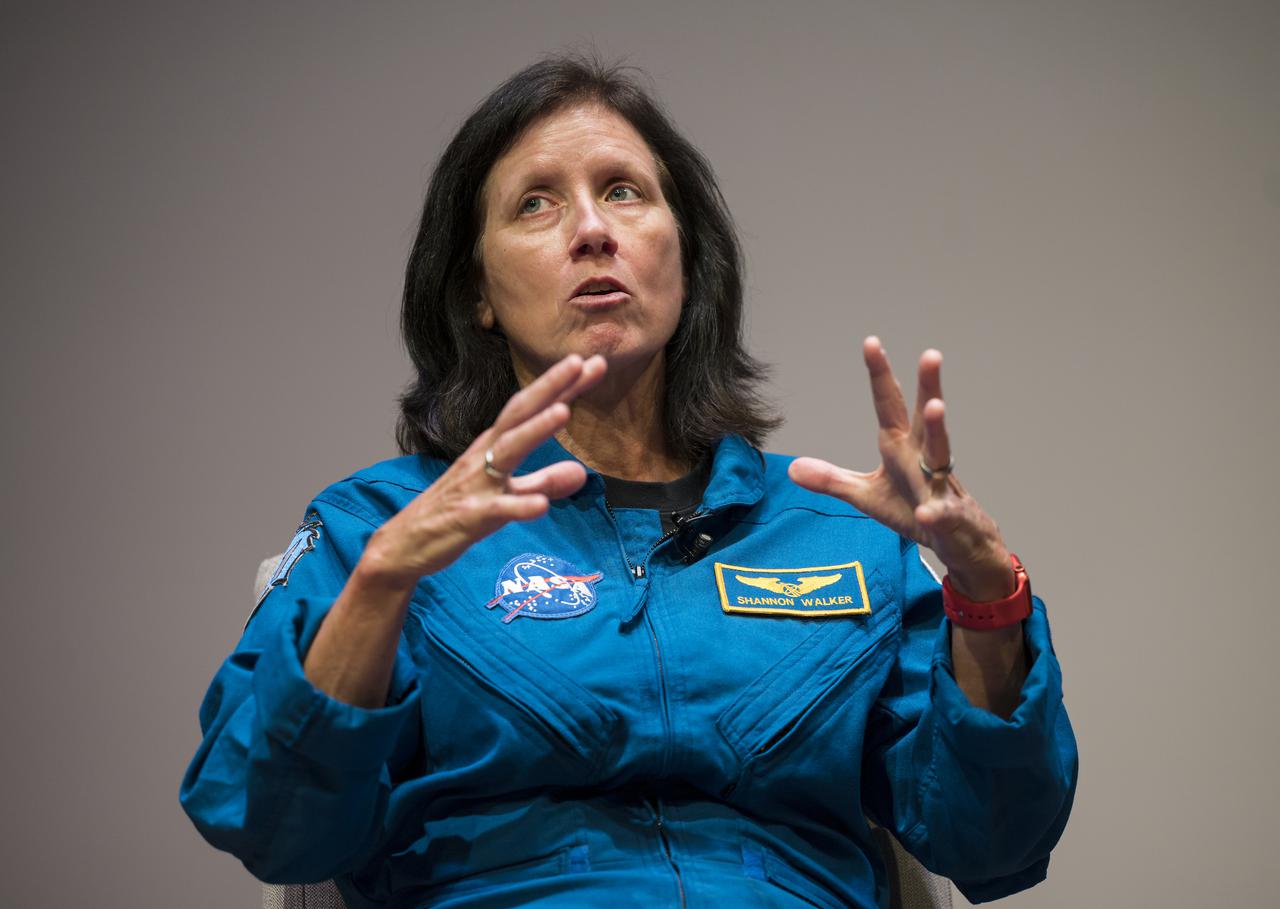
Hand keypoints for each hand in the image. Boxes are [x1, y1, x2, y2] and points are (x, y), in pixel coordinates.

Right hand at [359, 353, 606, 591]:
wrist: (406, 544)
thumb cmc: (456, 512)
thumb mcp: (507, 496)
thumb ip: (542, 483)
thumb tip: (581, 472)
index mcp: (493, 447)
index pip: (530, 409)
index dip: (560, 387)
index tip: (592, 363)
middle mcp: (484, 457)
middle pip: (518, 415)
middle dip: (549, 388)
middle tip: (581, 361)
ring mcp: (475, 485)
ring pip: (506, 453)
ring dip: (535, 431)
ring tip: (564, 411)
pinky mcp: (468, 517)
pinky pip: (496, 511)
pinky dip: (518, 507)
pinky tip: (542, 506)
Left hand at [788, 337, 1014, 600]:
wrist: (956, 540)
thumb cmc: (912, 508)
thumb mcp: (865, 496)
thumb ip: (832, 480)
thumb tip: (793, 467)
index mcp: (900, 447)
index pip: (888, 405)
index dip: (880, 375)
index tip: (872, 342)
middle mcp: (923, 457)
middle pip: (924, 417)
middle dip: (927, 385)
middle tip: (930, 354)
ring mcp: (940, 485)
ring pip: (941, 452)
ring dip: (938, 429)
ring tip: (935, 406)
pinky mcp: (949, 516)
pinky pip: (942, 512)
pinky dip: (936, 512)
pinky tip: (927, 512)